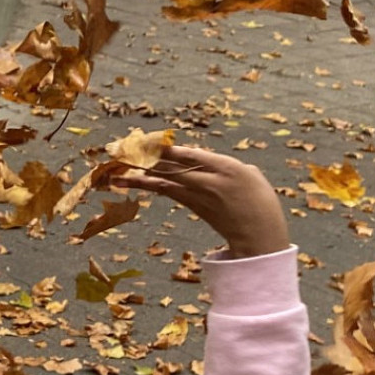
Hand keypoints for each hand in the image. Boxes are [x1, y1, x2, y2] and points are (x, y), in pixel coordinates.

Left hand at [115, 145, 288, 258]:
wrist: (259, 233)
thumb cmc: (259, 200)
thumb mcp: (249, 174)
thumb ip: (222, 164)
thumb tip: (202, 161)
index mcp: (225, 167)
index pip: (190, 154)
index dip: (167, 149)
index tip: (147, 141)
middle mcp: (208, 181)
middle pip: (171, 167)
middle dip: (146, 158)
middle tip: (121, 152)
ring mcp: (199, 196)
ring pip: (163, 181)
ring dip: (138, 176)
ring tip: (115, 175)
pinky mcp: (193, 207)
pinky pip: (168, 193)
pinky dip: (150, 185)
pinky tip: (134, 183)